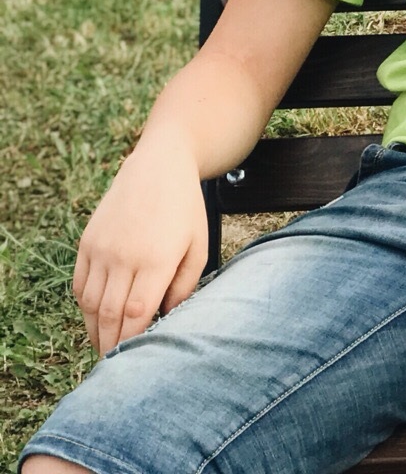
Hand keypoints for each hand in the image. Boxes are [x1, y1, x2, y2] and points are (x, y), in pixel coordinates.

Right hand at [72, 141, 208, 353]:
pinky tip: (95, 318)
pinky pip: (79, 285)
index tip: (137, 356)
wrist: (158, 168)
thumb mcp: (199, 245)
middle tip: (115, 363)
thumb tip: (167, 317)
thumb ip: (185, 285)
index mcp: (157, 259)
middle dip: (111, 343)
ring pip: (90, 303)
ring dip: (94, 329)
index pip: (138, 313)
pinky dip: (84, 306)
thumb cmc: (185, 209)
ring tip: (104, 346)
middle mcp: (125, 256)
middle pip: (110, 314)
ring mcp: (101, 249)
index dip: (134, 339)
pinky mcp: (86, 243)